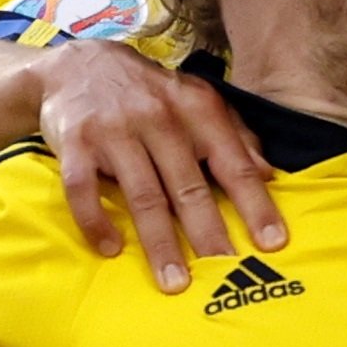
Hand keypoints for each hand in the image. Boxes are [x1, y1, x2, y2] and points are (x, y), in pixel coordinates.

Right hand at [33, 43, 283, 294]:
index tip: (272, 241)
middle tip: (225, 271)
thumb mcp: (194, 99)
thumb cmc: (147, 93)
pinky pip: (83, 188)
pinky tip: (110, 249)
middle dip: (208, 232)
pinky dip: (96, 221)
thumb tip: (269, 174)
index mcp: (195, 108)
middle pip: (188, 185)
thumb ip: (234, 134)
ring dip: (159, 242)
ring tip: (174, 281)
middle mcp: (157, 117)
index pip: (233, 161)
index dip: (254, 202)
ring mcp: (114, 130)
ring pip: (142, 193)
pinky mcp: (74, 143)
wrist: (75, 64)